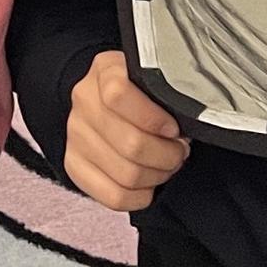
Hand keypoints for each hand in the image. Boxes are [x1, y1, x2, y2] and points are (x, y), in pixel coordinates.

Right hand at [64, 49, 189, 211]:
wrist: (107, 101)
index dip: (153, 118)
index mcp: (105, 70)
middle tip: (179, 151)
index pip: (119, 94)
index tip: (173, 128)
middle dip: (167, 155)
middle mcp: (84, 100)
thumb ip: (168, 91)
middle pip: (129, 143)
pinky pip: (114, 196)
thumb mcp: (154, 78)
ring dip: (157, 175)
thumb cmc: (142, 93)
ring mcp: (75, 134)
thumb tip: (191, 121)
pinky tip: (148, 183)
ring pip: (126, 174)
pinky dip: (140, 196)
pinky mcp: (75, 165)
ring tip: (165, 165)